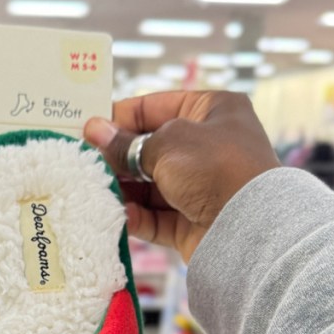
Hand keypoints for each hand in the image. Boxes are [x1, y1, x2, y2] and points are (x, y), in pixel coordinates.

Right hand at [84, 91, 279, 262]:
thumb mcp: (166, 144)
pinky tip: (117, 214)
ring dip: (123, 188)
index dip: (120, 117)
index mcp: (212, 111)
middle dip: (118, 157)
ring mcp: (201, 186)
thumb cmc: (215, 168)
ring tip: (93, 189)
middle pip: (150, 148)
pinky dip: (136, 216)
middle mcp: (208, 146)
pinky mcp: (193, 220)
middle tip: (84, 162)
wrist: (250, 227)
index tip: (88, 130)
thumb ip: (126, 143)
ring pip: (150, 185)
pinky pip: (156, 216)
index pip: (156, 107)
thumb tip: (93, 130)